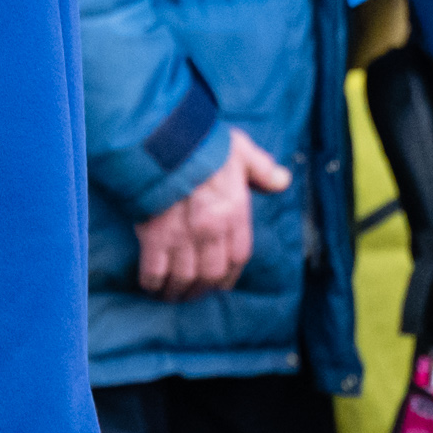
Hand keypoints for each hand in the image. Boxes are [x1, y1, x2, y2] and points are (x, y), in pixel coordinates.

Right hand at [135, 127, 291, 300]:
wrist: (161, 137)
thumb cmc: (200, 141)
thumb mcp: (240, 150)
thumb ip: (262, 169)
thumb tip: (282, 181)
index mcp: (234, 211)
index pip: (238, 256)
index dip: (229, 275)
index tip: (219, 283)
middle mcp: (211, 228)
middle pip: (210, 273)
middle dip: (200, 290)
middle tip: (190, 295)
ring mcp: (182, 234)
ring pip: (184, 276)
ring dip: (176, 291)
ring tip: (169, 295)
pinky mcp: (154, 234)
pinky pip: (154, 269)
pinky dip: (152, 281)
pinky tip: (150, 285)